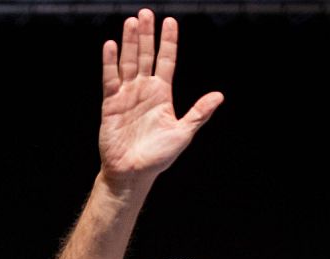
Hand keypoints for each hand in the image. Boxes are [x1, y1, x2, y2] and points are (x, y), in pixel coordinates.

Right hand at [97, 9, 222, 185]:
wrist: (132, 173)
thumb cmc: (158, 156)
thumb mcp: (183, 133)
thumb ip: (199, 113)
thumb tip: (219, 96)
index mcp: (162, 94)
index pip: (166, 60)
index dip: (168, 42)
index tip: (170, 22)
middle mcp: (144, 89)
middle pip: (145, 55)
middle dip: (146, 35)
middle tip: (146, 13)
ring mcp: (126, 94)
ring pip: (128, 62)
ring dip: (129, 42)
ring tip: (131, 22)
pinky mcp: (111, 103)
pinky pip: (110, 79)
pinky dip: (110, 62)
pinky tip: (111, 46)